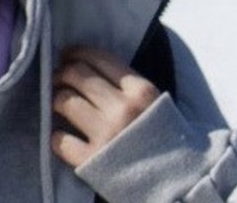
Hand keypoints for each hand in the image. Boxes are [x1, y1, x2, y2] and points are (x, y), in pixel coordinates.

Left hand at [51, 46, 161, 167]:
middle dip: (61, 73)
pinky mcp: (91, 160)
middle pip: (76, 74)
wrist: (180, 184)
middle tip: (58, 79)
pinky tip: (63, 136)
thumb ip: (128, 86)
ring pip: (63, 100)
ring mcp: (106, 134)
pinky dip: (57, 136)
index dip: (76, 53)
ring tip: (58, 104)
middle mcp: (122, 109)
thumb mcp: (155, 105)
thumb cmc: (167, 142)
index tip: (67, 55)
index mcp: (141, 92)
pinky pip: (59, 138)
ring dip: (55, 99)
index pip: (98, 58)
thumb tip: (88, 65)